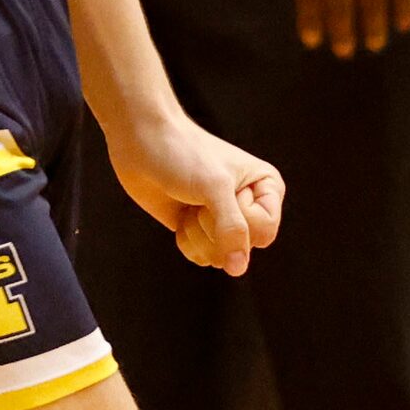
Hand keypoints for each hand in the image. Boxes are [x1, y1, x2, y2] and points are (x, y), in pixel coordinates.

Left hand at [109, 110, 284, 276]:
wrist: (141, 140)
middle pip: (242, 248)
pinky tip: (180, 215)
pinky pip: (201, 258)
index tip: (222, 189)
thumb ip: (232, 230)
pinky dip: (187, 240)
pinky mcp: (199, 230)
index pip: (263, 231)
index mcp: (267, 188)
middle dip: (213, 226)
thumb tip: (239, 269)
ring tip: (190, 202)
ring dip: (198, 234)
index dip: (238, 218)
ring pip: (220, 258)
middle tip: (200, 195)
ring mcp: (223, 220)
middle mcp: (249, 207)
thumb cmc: (183, 153)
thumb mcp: (215, 188)